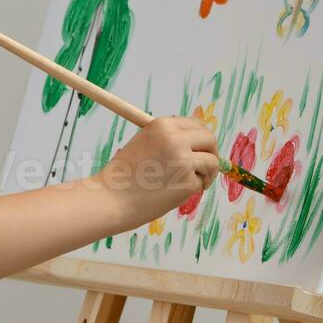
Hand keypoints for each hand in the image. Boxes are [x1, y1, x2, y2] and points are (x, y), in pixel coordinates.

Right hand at [100, 115, 219, 224]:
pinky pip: (201, 182)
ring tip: (192, 183)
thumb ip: (168, 138)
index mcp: (162, 125)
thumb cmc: (124, 174)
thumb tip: (196, 141)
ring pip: (212, 161)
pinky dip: (194, 189)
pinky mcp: (187, 182)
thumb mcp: (144, 142)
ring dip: (207, 173)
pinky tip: (175, 193)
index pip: (196, 124)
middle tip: (205, 167)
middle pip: (210, 139)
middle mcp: (175, 139)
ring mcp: (183, 160)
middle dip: (211, 153)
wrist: (110, 198)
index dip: (201, 138)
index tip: (199, 150)